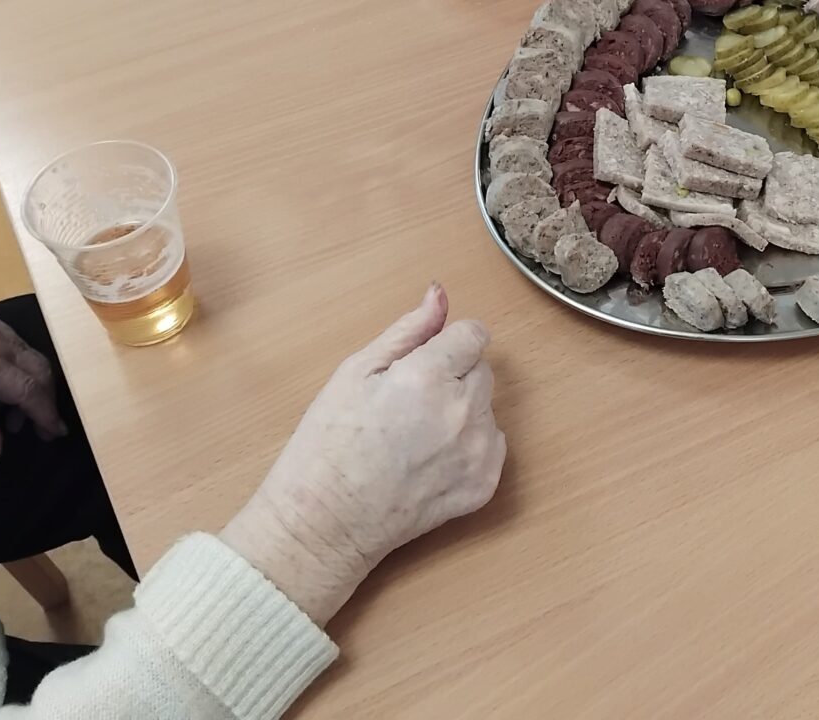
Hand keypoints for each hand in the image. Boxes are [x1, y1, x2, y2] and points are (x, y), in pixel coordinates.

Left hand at [0, 297, 64, 461]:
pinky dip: (25, 375)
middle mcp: (0, 339)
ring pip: (35, 360)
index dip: (45, 414)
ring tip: (13, 419)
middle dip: (46, 403)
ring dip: (35, 390)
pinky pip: (23, 352)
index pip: (29, 389)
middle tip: (40, 431)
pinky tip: (6, 395)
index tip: (54, 434)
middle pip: (41, 371)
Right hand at [221, 284, 505, 625]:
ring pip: (487, 409)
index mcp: (431, 376)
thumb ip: (407, 330)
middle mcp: (464, 411)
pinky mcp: (484, 485)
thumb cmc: (329, 443)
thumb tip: (439, 294)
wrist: (325, 523)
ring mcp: (479, 452)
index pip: (474, 334)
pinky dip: (470, 448)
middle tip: (409, 403)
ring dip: (463, 412)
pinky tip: (429, 462)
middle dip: (454, 377)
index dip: (448, 344)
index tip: (424, 362)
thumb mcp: (356, 373)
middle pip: (482, 371)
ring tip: (416, 436)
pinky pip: (492, 447)